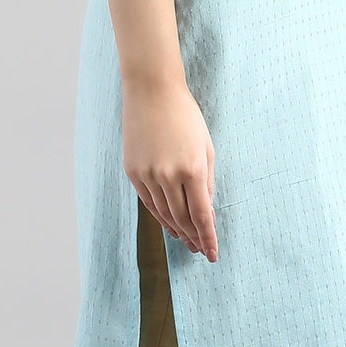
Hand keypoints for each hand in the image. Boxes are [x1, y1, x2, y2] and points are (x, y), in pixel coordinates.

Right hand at [123, 76, 217, 260]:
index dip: (208, 238)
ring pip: (163, 214)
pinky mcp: (133, 171)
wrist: (152, 91)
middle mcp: (168, 175)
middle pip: (182, 219)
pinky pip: (148, 202)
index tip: (213, 254)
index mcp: (192, 168)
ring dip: (177, 231)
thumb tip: (207, 213)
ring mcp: (147, 174)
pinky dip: (160, 216)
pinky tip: (169, 225)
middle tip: (201, 250)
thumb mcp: (206, 147)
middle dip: (194, 238)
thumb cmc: (186, 116)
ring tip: (187, 242)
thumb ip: (208, 181)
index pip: (201, 215)